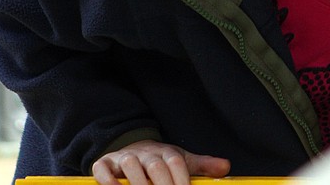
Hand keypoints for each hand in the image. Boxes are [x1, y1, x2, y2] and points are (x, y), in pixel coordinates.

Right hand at [91, 139, 229, 184]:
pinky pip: (104, 170)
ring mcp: (125, 158)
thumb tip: (226, 167)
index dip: (182, 180)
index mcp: (167, 153)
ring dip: (137, 182)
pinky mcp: (106, 164)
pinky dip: (108, 180)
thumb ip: (203, 165)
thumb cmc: (161, 160)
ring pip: (130, 164)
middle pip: (156, 166)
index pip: (176, 164)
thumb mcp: (183, 161)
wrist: (134, 147)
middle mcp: (147, 154)